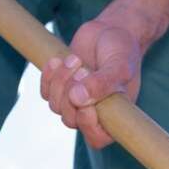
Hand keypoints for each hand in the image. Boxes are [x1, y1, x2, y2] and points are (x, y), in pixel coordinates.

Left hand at [41, 8, 153, 148]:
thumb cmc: (123, 51)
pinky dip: (48, 76)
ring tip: (75, 59)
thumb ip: (102, 84)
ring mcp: (75, 102)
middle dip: (71, 95)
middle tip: (83, 69)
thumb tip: (77, 99)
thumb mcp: (119, 67)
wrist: (111, 30)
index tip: (88, 101)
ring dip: (60, 81)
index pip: (96, 138)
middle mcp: (94, 113)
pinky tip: (58, 60)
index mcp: (114, 116)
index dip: (87, 124)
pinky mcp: (60, 88)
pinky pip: (45, 92)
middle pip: (71, 121)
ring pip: (56, 106)